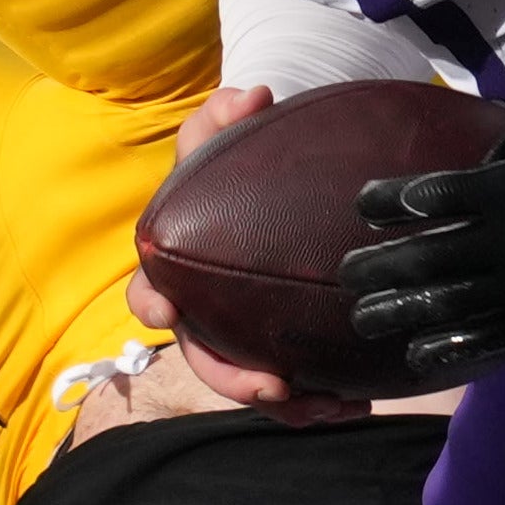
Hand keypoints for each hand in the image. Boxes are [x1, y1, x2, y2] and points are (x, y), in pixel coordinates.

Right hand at [120, 85, 360, 420]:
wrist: (277, 184)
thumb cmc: (235, 162)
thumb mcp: (225, 130)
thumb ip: (226, 113)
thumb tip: (253, 98)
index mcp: (175, 263)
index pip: (147, 290)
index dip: (153, 304)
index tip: (169, 312)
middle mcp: (202, 309)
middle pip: (204, 358)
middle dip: (235, 379)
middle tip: (275, 385)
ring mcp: (240, 335)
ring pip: (252, 384)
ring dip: (288, 404)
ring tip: (333, 405)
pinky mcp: (280, 350)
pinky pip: (294, 390)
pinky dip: (321, 400)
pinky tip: (357, 401)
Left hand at [337, 97, 504, 382]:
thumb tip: (488, 144)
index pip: (435, 196)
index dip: (393, 200)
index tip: (363, 203)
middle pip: (430, 258)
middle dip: (383, 266)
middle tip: (345, 275)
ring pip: (451, 304)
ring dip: (403, 311)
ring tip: (364, 319)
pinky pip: (495, 336)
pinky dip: (456, 347)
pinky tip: (423, 356)